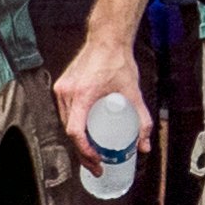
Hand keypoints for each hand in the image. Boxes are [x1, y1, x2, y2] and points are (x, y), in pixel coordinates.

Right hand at [52, 26, 141, 161]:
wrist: (106, 40)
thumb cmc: (119, 63)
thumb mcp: (134, 94)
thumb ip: (141, 120)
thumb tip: (144, 146)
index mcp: (82, 95)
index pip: (76, 131)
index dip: (84, 151)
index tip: (97, 160)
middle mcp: (67, 93)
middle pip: (69, 131)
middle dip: (82, 152)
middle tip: (97, 164)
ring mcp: (61, 90)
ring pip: (65, 123)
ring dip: (77, 140)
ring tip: (92, 153)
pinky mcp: (61, 87)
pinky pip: (65, 113)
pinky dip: (74, 126)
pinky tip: (85, 134)